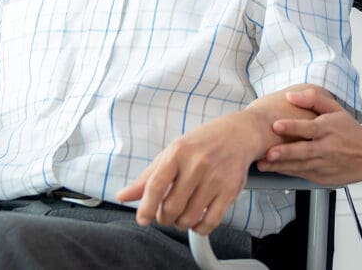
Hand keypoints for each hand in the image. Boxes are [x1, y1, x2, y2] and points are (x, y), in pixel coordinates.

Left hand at [116, 113, 261, 234]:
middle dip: (165, 218)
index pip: (155, 185)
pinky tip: (197, 221)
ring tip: (181, 216)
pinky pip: (210, 222)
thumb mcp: (172, 153)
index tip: (143, 219)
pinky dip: (199, 228)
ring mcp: (216, 177)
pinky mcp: (231, 190)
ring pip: (189, 217)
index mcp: (178, 152)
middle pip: (172, 207)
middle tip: (166, 214)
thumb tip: (122, 196)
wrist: (238, 134)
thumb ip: (148, 177)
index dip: (146, 207)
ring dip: (181, 224)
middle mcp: (198, 163)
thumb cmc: (201, 144)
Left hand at [256, 88, 361, 185]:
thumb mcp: (336, 109)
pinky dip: (289, 173)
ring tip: (264, 165)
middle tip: (268, 152)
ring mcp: (325, 164)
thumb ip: (313, 99)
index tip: (276, 124)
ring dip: (281, 166)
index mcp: (329, 128)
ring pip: (300, 166)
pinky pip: (303, 174)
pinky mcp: (323, 177)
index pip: (309, 127)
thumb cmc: (351, 132)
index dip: (292, 126)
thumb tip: (291, 95)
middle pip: (304, 151)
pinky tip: (276, 170)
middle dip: (285, 152)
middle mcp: (327, 147)